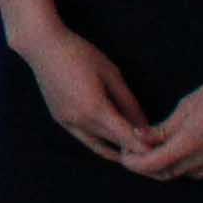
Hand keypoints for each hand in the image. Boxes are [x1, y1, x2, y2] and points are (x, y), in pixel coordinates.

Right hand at [19, 24, 151, 162]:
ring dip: (116, 150)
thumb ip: (128, 102)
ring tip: (134, 154)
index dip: (144, 148)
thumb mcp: (111, 74)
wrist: (42, 46)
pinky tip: (111, 142)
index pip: (125, 137)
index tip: (160, 154)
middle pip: (112, 143)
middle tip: (152, 156)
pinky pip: (83, 137)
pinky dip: (99, 142)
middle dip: (132, 151)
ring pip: (97, 145)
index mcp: (95, 109)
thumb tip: (144, 126)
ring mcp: (66, 122)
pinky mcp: (59, 118)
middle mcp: (79, 121)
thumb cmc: (80, 54)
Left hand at [126, 67, 202, 181]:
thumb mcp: (185, 107)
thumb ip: (163, 129)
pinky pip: (199, 172)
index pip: (152, 165)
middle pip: (164, 173)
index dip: (134, 163)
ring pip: (182, 174)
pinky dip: (183, 166)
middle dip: (146, 166)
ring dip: (164, 167)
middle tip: (133, 152)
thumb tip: (139, 138)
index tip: (123, 155)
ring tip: (153, 150)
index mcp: (188, 144)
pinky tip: (178, 151)